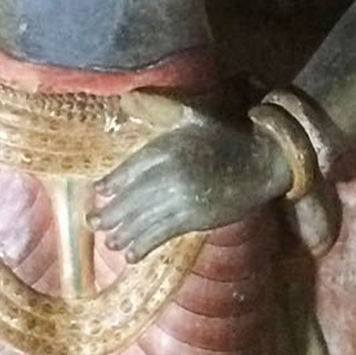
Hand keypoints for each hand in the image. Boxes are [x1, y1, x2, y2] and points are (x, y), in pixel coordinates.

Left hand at [91, 109, 290, 260]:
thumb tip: (125, 99)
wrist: (263, 160)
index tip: (99, 192)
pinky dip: (145, 245)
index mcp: (166, 147)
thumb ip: (158, 108)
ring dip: (124, 233)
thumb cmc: (226, 135)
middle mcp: (171, 174)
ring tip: (110, 242)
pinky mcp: (196, 218)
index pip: (129, 169)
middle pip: (131, 198)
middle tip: (92, 222)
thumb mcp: (192, 115)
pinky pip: (163, 233)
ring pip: (144, 219)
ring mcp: (183, 199)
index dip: (112, 183)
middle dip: (110, 213)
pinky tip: (132, 254)